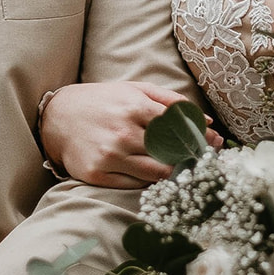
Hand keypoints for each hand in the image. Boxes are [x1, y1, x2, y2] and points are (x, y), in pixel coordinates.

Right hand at [41, 81, 220, 186]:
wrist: (58, 116)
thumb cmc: (103, 101)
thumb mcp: (135, 90)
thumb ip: (172, 101)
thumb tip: (208, 121)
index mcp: (135, 107)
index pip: (179, 128)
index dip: (200, 139)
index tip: (215, 146)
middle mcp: (123, 133)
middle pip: (171, 153)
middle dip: (192, 159)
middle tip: (206, 164)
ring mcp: (110, 156)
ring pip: (156, 174)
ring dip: (175, 175)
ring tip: (186, 173)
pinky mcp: (98, 175)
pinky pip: (134, 185)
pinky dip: (149, 183)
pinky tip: (158, 178)